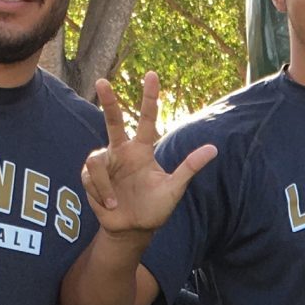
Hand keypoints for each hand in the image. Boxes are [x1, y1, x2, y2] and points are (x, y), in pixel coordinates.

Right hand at [80, 73, 217, 240]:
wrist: (133, 229)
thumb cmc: (155, 208)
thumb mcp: (174, 188)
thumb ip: (189, 167)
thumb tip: (214, 149)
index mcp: (142, 150)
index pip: (146, 119)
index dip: (149, 98)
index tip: (152, 75)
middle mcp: (122, 151)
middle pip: (112, 120)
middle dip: (108, 101)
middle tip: (103, 81)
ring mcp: (105, 162)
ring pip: (98, 159)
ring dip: (105, 184)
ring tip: (115, 202)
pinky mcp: (90, 176)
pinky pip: (91, 176)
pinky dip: (101, 192)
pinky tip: (109, 204)